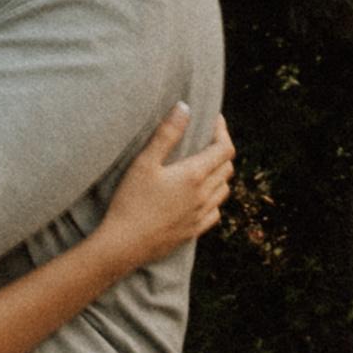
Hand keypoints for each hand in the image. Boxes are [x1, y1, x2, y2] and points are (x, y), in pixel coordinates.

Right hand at [98, 106, 235, 267]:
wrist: (124, 245)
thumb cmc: (131, 201)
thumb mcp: (144, 163)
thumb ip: (167, 134)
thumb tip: (185, 107)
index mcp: (194, 175)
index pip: (224, 148)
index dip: (223, 130)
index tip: (214, 119)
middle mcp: (204, 196)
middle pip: (227, 168)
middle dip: (221, 150)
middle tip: (206, 139)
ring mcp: (201, 216)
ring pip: (224, 190)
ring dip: (219, 174)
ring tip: (204, 165)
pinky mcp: (194, 231)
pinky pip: (216, 212)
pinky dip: (214, 199)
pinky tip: (201, 196)